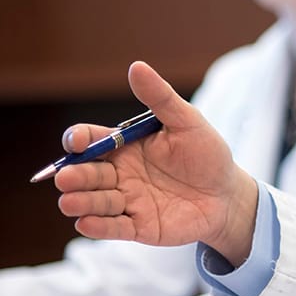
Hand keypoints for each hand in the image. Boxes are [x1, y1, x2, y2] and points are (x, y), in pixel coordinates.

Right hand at [54, 61, 259, 263]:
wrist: (228, 194)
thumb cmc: (206, 154)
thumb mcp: (187, 121)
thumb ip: (161, 98)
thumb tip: (137, 67)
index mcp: (125, 146)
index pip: (91, 141)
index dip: (79, 141)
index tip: (78, 141)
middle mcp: (119, 173)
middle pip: (87, 173)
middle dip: (75, 175)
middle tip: (66, 178)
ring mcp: (127, 201)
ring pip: (95, 201)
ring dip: (80, 202)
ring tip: (69, 202)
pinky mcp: (138, 227)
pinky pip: (113, 228)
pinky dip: (98, 226)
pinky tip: (85, 223)